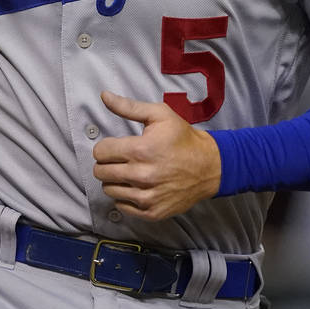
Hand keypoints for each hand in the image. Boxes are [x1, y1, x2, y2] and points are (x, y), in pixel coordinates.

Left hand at [92, 91, 221, 220]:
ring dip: (115, 180)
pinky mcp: (152, 212)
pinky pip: (122, 206)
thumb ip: (128, 107)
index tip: (115, 147)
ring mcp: (147, 197)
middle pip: (101, 172)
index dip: (105, 147)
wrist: (209, 166)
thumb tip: (105, 96)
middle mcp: (142, 176)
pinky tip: (137, 187)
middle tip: (121, 159)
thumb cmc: (183, 139)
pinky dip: (125, 197)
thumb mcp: (159, 115)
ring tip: (130, 172)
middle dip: (107, 163)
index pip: (100, 152)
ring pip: (109, 190)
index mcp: (140, 150)